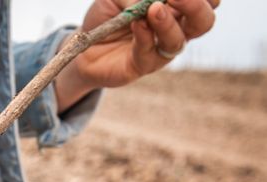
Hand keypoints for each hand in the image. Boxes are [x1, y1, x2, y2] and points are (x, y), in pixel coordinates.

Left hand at [55, 0, 218, 110]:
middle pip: (203, 21)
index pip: (208, 0)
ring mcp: (160, 49)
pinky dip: (144, 36)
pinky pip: (149, 53)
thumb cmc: (107, 14)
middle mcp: (175, 28)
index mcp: (177, 7)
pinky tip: (136, 24)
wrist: (83, 44)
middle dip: (196, 6)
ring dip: (168, 23)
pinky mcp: (142, 66)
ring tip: (154, 9)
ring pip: (178, 41)